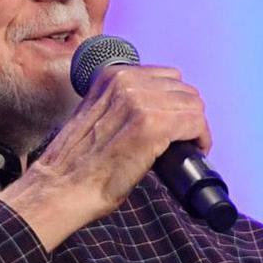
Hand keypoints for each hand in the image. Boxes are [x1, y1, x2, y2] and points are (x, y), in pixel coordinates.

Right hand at [0, 64, 210, 250]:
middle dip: (187, 115)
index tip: (174, 124)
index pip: (166, 77)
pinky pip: (196, 122)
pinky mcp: (153, 125)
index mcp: (112, 74)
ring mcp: (140, 101)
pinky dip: (201, 138)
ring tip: (187, 147)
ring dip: (195, 127)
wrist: (61, 187)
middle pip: (183, 89)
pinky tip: (194, 151)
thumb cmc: (77, 162)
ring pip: (193, 105)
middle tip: (182, 140)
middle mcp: (127, 80)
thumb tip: (157, 107)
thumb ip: (122, 101)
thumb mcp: (96, 113)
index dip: (175, 103)